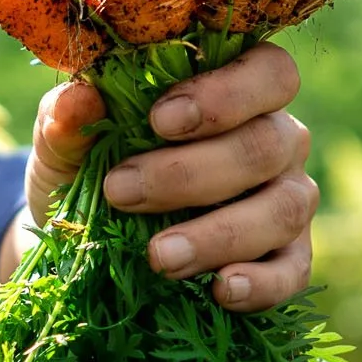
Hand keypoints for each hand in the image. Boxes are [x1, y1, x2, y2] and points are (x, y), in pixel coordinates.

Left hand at [0, 43, 316, 313]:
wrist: (84, 240)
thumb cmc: (90, 165)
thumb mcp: (68, 141)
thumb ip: (68, 117)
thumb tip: (77, 103)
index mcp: (238, 89)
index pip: (267, 71)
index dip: (224, 94)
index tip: (159, 120)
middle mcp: (278, 139)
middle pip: (266, 145)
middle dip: (191, 173)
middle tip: (121, 192)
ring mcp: (289, 199)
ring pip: (283, 208)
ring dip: (219, 235)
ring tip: (158, 257)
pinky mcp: (289, 259)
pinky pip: (293, 271)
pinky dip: (262, 283)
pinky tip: (222, 290)